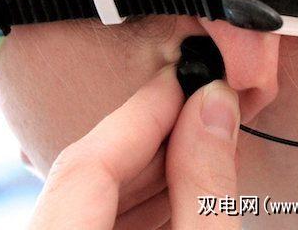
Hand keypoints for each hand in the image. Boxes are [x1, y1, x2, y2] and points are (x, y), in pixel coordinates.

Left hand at [28, 66, 241, 228]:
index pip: (86, 165)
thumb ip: (205, 184)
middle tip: (201, 105)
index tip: (184, 81)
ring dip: (149, 168)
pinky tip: (181, 188)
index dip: (142, 113)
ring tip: (201, 143)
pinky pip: (95, 222)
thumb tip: (213, 106)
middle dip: (151, 136)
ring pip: (88, 198)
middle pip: (84, 177)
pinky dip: (141, 202)